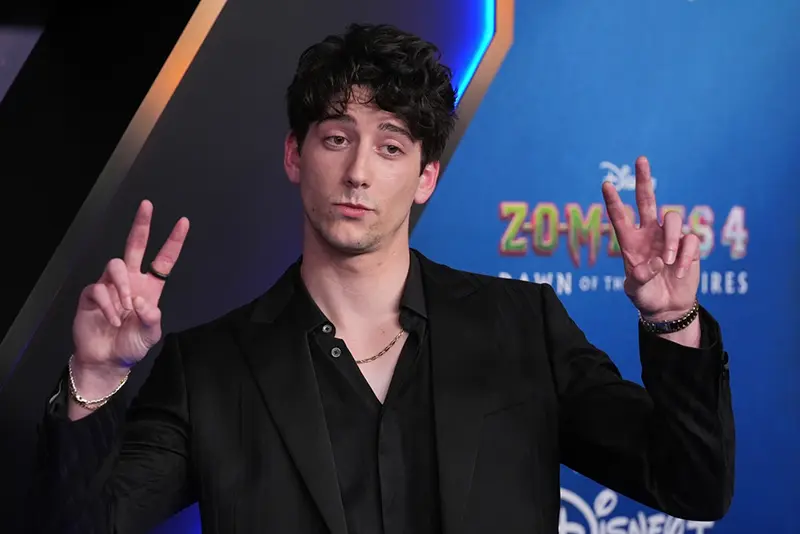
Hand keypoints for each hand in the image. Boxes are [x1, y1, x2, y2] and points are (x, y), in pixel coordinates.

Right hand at [72, 200, 189, 376]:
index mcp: (150, 287)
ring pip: (115, 265)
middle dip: (142, 225)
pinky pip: (99, 289)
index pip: (163, 259)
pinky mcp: (91, 294)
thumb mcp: (151, 334)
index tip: (183, 222)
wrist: (106, 360)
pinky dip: (108, 306)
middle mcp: (130, 281)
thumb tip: (143, 302)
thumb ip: (152, 319)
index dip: (173, 241)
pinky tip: (112, 320)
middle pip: (135, 245)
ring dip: (122, 285)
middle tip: (147, 206)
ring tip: (126, 308)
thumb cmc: (131, 345)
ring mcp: (110, 285)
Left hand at [602, 156, 699, 320]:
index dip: (613, 201)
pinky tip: (681, 271)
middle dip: (644, 179)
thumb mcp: (636, 291)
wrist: (667, 308)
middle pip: (647, 200)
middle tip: (640, 159)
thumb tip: (657, 261)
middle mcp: (648, 234)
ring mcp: (669, 238)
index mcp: (629, 242)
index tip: (606, 184)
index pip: (619, 217)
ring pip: (672, 219)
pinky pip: (691, 240)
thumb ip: (640, 278)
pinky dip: (686, 256)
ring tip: (669, 263)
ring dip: (671, 240)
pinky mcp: (688, 245)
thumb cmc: (645, 296)